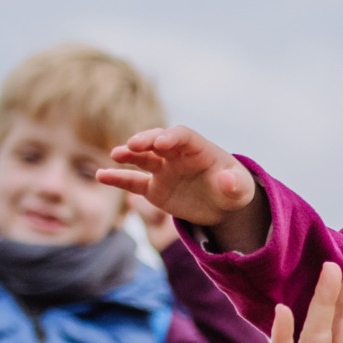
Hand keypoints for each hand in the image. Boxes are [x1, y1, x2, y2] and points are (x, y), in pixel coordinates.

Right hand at [100, 126, 265, 245]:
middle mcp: (177, 155)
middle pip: (158, 141)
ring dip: (129, 154)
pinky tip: (101, 175)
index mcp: (199, 148)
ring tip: (116, 155)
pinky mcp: (155, 188)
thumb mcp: (241, 190)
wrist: (223, 206)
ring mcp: (164, 170)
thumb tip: (229, 180)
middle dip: (146, 140)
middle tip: (133, 145)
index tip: (161, 143)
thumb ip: (235, 184)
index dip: (171, 137)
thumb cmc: (233, 190)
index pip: (183, 136)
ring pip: (142, 158)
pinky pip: (134, 182)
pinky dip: (118, 178)